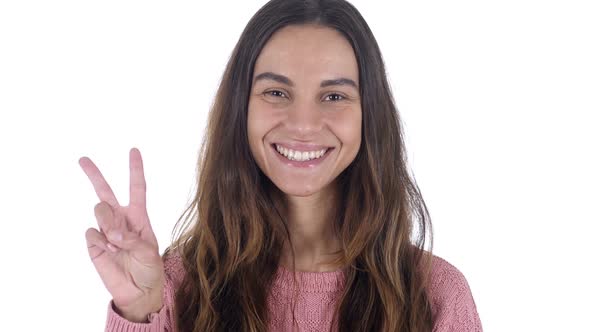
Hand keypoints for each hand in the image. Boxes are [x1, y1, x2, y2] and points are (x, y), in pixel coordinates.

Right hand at [79, 148, 163, 319]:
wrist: (138, 290)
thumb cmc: (149, 268)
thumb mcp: (149, 251)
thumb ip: (131, 238)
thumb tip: (111, 233)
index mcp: (138, 216)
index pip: (137, 188)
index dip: (135, 169)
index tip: (133, 150)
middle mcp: (120, 219)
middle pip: (105, 191)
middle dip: (94, 174)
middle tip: (82, 159)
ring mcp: (105, 230)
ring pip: (100, 211)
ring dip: (109, 223)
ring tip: (117, 242)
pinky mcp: (94, 243)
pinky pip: (92, 232)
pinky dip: (101, 241)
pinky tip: (109, 251)